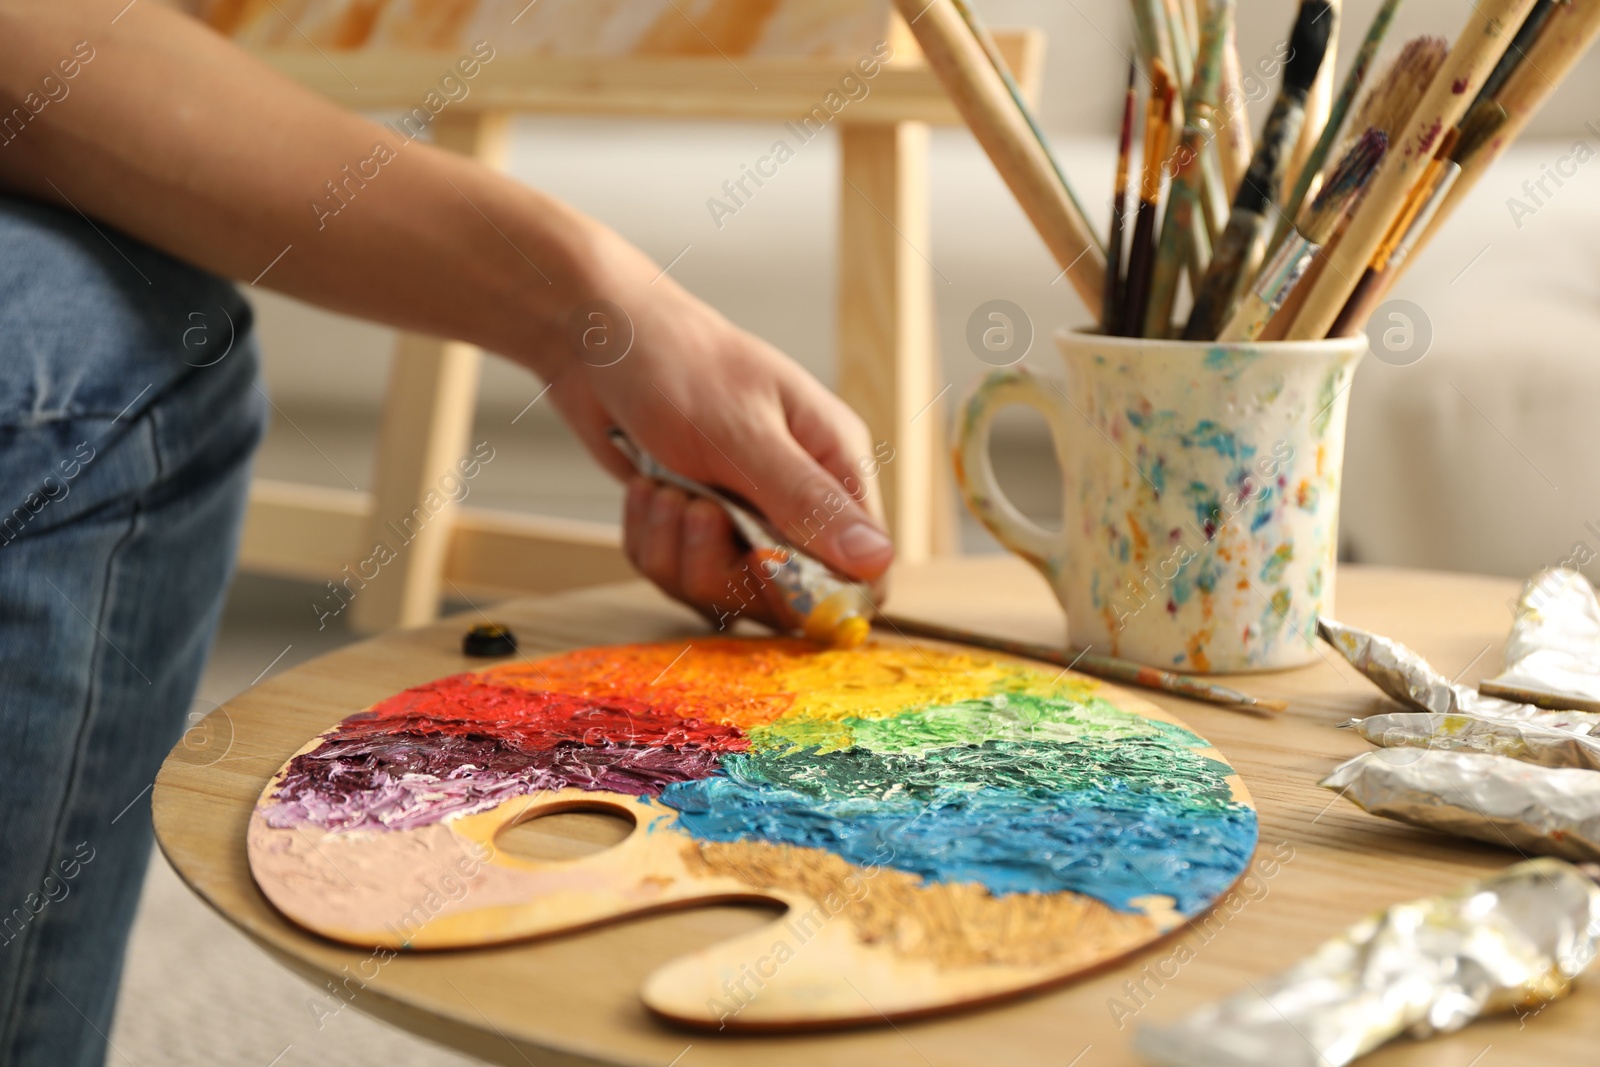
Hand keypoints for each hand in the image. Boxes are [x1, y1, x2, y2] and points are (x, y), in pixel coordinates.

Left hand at [541, 225, 894, 627]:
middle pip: (783, 593)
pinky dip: (651, 539)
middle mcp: (797, 496)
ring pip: (721, 588)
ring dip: (676, 549)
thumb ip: (808, 502)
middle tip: (694, 511)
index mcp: (834, 464)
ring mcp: (745, 514)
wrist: (597, 339)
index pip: (863, 565)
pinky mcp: (697, 526)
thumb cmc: (678, 363)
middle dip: (722, 567)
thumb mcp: (743, 435)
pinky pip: (677, 573)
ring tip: (665, 489)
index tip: (764, 575)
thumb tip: (879, 560)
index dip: (822, 593)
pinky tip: (646, 492)